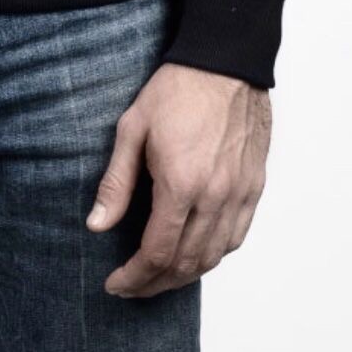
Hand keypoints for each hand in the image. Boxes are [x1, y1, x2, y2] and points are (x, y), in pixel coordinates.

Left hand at [87, 62, 270, 297]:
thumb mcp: (132, 130)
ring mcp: (240, 194)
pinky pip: (236, 237)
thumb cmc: (177, 90)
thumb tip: (97, 224)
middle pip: (187, 263)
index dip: (135, 276)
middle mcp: (216, 196)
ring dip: (185, 276)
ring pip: (214, 256)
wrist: (225, 63)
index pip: (158, 252)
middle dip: (155, 284)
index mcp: (182, 184)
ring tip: (158, 278)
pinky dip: (213, 256)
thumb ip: (116, 183)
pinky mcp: (254, 187)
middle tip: (132, 288)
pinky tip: (194, 256)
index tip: (116, 284)